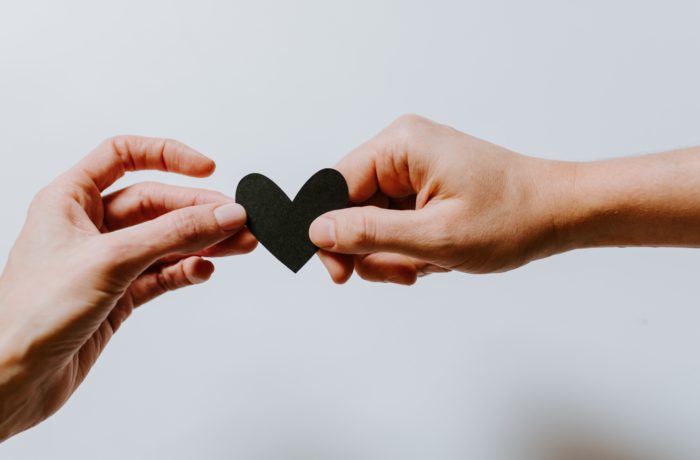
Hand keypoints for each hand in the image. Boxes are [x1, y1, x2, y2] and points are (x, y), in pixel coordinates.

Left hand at [0, 136, 256, 439]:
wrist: (14, 380)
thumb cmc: (31, 315)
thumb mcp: (111, 259)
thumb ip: (173, 234)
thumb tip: (222, 213)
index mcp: (70, 199)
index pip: (124, 155)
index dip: (167, 156)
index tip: (207, 168)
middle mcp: (89, 226)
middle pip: (156, 203)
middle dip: (199, 211)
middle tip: (237, 220)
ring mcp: (107, 261)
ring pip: (165, 240)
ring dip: (203, 242)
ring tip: (239, 244)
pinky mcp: (119, 294)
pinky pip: (163, 273)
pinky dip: (186, 270)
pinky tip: (203, 270)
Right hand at [309, 115, 573, 284]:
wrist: (560, 213)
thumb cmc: (512, 217)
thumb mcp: (435, 235)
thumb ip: (369, 234)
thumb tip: (317, 231)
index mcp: (400, 146)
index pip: (334, 187)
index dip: (330, 233)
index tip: (340, 274)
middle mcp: (402, 150)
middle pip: (352, 208)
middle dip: (373, 249)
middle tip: (405, 271)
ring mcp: (414, 169)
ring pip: (373, 223)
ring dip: (395, 254)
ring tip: (430, 263)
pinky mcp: (424, 187)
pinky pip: (395, 224)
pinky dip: (410, 248)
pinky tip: (437, 256)